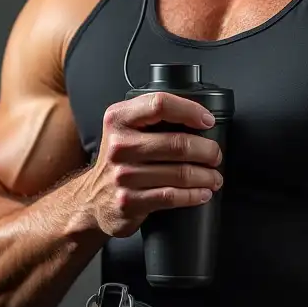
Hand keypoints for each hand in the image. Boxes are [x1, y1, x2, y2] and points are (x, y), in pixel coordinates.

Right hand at [79, 92, 223, 237]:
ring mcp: (123, 175)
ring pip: (180, 173)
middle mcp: (119, 145)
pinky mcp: (129, 201)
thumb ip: (152, 118)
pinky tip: (202, 193)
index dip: (190, 111)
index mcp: (119, 119)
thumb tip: (198, 118)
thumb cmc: (119, 160)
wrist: (92, 199)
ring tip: (214, 177)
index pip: (160, 104)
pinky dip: (194, 195)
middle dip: (207, 150)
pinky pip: (172, 196)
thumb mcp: (126, 129)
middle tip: (215, 155)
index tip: (207, 121)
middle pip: (178, 143)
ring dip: (206, 176)